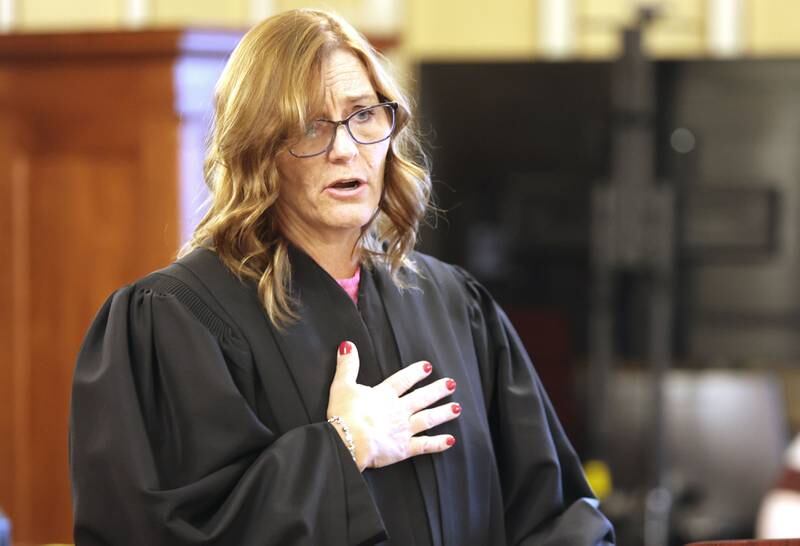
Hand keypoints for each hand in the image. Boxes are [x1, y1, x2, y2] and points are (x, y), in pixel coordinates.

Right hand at [327, 341, 459, 471]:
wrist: (349, 440)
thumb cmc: (344, 414)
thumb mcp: (342, 386)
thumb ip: (347, 366)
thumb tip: (347, 345)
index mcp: (384, 395)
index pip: (403, 380)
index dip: (416, 373)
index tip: (428, 367)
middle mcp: (398, 410)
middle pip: (421, 398)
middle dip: (437, 390)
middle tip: (452, 384)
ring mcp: (403, 429)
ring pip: (428, 419)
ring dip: (443, 413)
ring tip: (457, 408)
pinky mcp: (404, 449)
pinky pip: (425, 445)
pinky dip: (438, 443)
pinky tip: (451, 440)